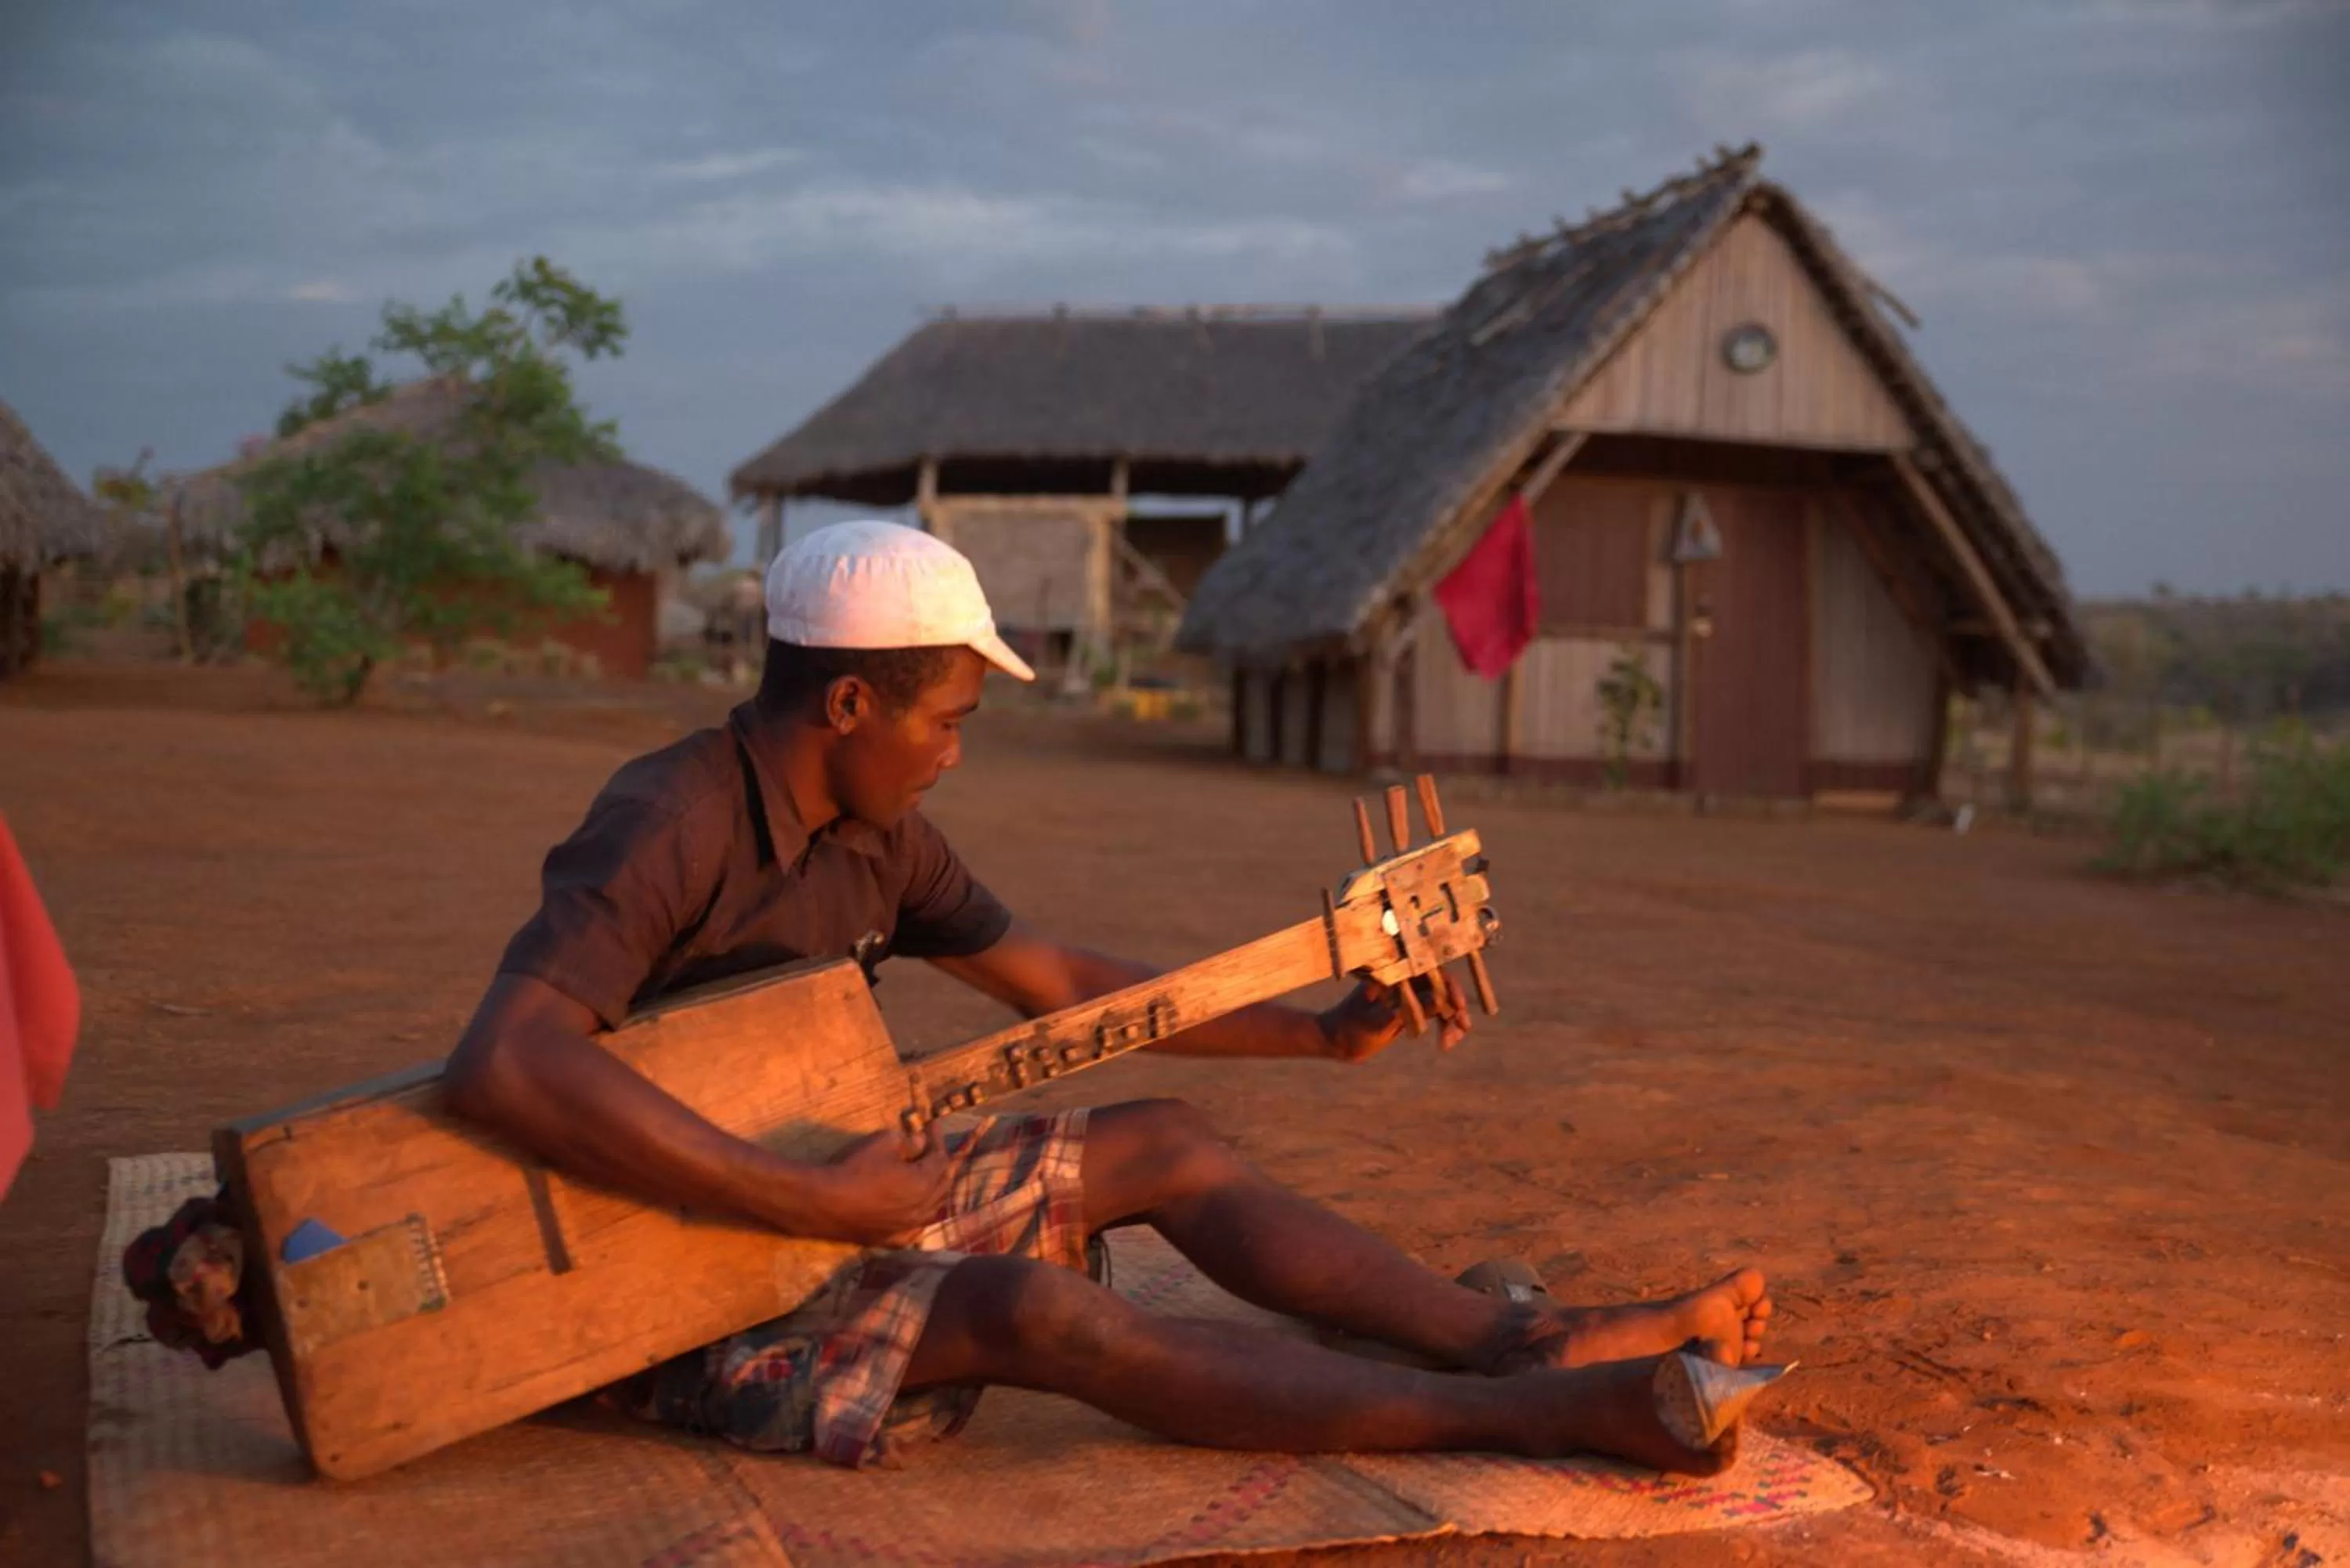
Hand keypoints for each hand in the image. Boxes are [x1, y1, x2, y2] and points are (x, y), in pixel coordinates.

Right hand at [790, 1128, 952, 1245]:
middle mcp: (922, 1209)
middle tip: (934, 1148)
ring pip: (932, 1209)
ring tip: (929, 1176)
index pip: (941, 1159)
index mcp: (924, 1183)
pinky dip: (919, 1218)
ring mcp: (908, 1227)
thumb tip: (921, 1142)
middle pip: (942, 1184)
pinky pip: (915, 1230)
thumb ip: (909, 1142)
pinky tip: (916, 1213)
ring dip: (934, 1190)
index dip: (938, 1140)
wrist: (826, 1203)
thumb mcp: (884, 1142)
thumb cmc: (856, 1168)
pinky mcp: (892, 1240)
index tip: (932, 1125)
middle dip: (941, 1163)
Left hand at [1317, 968, 1470, 1062]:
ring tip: (1451, 1041)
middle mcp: (1401, 980)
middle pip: (1438, 985)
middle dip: (1454, 1005)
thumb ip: (1406, 1012)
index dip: (1447, 986)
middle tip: (1464, 1027)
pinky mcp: (1409, 1008)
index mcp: (1390, 974)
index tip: (1457, 1005)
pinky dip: (1442, 1026)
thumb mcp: (1377, 1023)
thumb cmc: (1348, 1029)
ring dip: (1450, 1019)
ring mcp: (1406, 994)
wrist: (1334, 1042)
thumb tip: (1439, 1001)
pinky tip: (1446, 1042)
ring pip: (1439, 1000)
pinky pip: (1433, 1013)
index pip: (1426, 971)